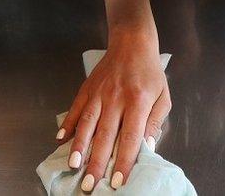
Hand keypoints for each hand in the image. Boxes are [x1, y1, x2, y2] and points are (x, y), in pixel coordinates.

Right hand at [57, 32, 170, 191]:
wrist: (132, 43)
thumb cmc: (150, 73)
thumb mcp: (163, 97)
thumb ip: (155, 123)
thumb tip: (147, 148)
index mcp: (138, 101)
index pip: (130, 136)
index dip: (124, 160)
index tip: (118, 180)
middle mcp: (116, 98)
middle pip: (105, 135)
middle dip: (97, 162)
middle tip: (90, 183)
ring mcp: (99, 93)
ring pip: (87, 123)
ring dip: (79, 146)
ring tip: (73, 165)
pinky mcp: (87, 88)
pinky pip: (75, 108)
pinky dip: (67, 124)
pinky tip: (60, 139)